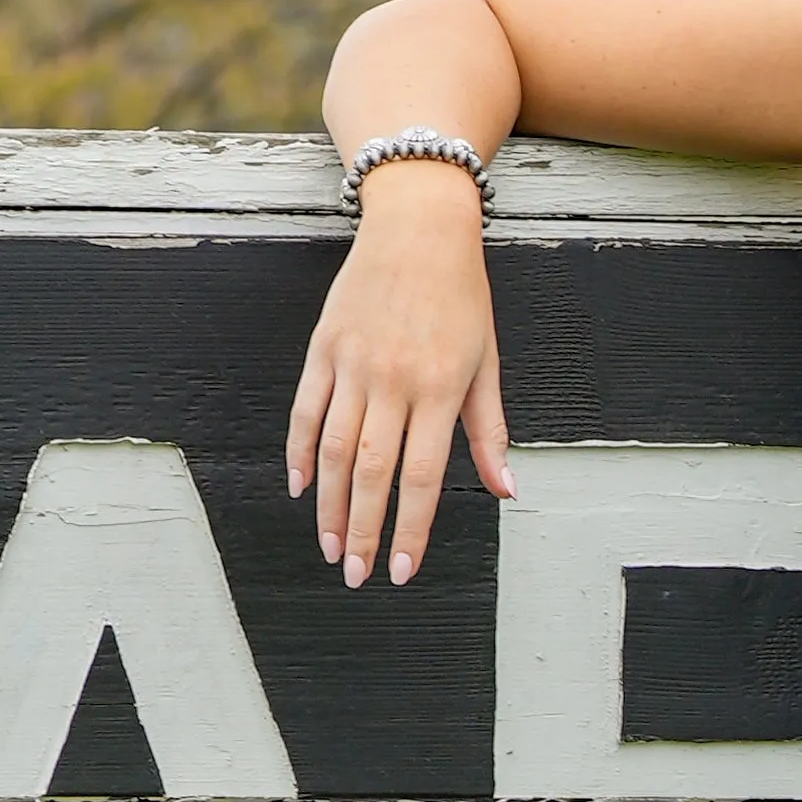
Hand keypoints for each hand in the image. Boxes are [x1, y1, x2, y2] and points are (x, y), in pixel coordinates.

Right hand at [284, 159, 511, 587]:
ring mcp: (353, 364)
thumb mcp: (486, 361)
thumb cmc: (461, 295)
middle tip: (357, 575)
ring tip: (331, 547)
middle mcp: (393, 381)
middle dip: (363, 532)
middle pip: (370, 473)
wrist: (418, 226)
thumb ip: (488, 430)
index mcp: (439, 389)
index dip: (410, 530)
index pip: (421, 477)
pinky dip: (297, 454)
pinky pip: (304, 411)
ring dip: (328, 507)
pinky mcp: (323, 349)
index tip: (402, 571)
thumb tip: (504, 490)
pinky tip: (299, 489)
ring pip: (330, 450)